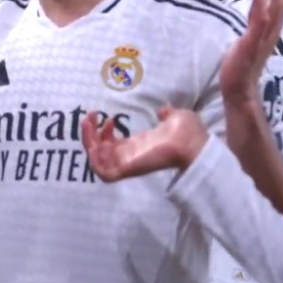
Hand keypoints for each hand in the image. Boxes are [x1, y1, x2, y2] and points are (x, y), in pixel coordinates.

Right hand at [82, 106, 208, 181]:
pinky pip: (103, 171)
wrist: (194, 142)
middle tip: (89, 117)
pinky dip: (94, 154)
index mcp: (139, 148)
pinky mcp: (127, 168)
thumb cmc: (189, 133)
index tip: (108, 118)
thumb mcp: (175, 118)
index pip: (112, 148)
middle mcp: (130, 157)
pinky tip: (96, 131)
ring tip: (88, 122)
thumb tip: (164, 111)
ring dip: (88, 142)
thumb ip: (166, 115)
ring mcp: (128, 164)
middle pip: (99, 154)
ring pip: (96, 161)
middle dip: (90, 135)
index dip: (104, 134)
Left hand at [219, 0, 282, 103]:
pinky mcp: (251, 43)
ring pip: (273, 6)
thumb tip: (262, 6)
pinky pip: (257, 22)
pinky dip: (258, 4)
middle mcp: (272, 29)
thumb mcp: (253, 36)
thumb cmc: (244, 62)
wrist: (239, 88)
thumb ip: (259, 21)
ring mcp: (263, 36)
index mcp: (273, 26)